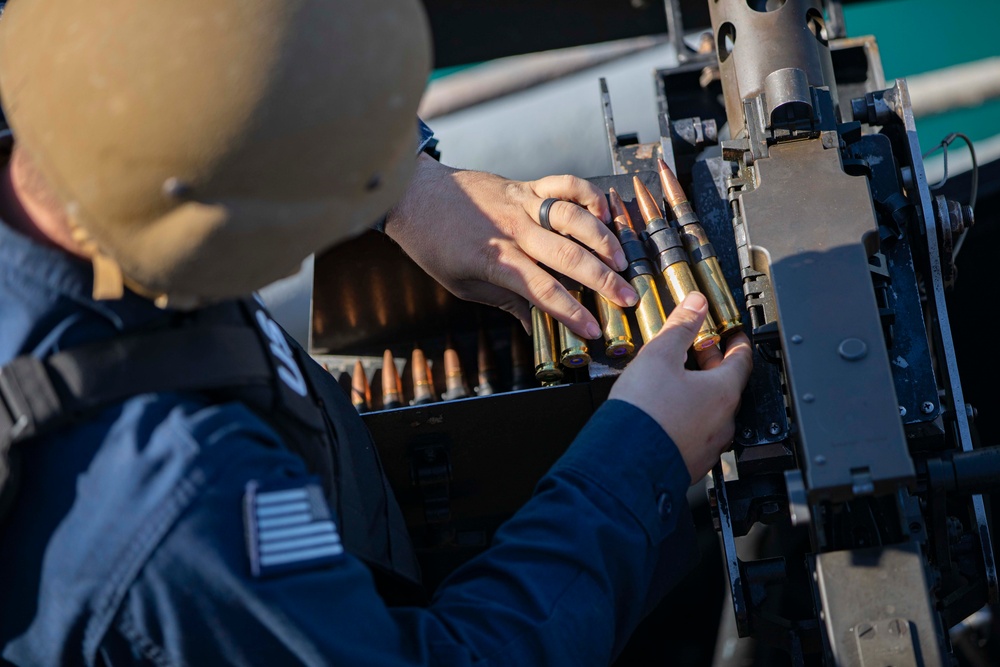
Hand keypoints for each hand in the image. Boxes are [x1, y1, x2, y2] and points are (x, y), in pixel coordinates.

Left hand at [383, 154, 638, 338]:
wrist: (412, 195)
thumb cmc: (433, 245)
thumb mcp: (463, 285)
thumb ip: (505, 301)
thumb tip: (535, 327)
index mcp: (496, 260)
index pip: (542, 290)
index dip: (571, 313)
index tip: (593, 331)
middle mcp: (513, 230)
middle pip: (567, 255)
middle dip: (602, 280)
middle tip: (627, 298)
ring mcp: (521, 203)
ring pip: (572, 217)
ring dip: (603, 238)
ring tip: (622, 260)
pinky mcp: (524, 185)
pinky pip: (563, 184)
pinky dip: (588, 194)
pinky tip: (605, 211)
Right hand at [609, 292, 752, 481]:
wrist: (625, 461)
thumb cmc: (644, 413)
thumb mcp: (660, 355)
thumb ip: (681, 326)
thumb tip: (696, 304)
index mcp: (723, 392)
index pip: (743, 359)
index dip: (737, 342)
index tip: (732, 334)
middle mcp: (724, 421)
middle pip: (727, 385)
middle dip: (713, 364)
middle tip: (698, 350)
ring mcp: (710, 445)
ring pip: (712, 411)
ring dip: (699, 393)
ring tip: (677, 380)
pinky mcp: (692, 462)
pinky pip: (697, 434)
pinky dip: (687, 418)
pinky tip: (667, 413)